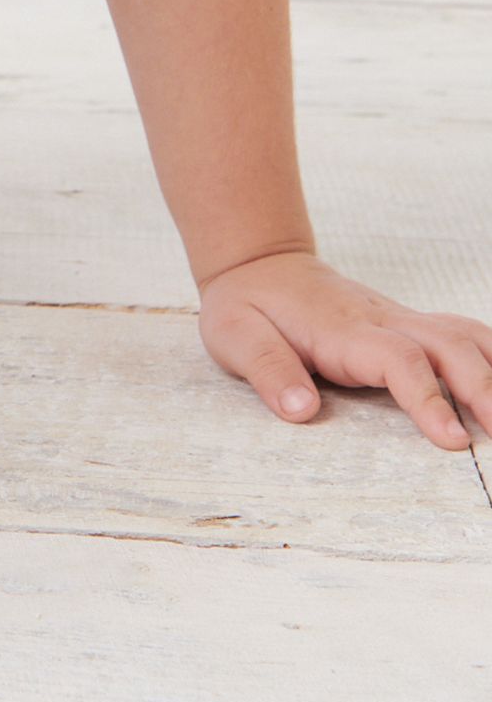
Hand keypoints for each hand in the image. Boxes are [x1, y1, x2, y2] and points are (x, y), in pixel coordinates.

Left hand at [198, 249, 491, 450]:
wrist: (260, 262)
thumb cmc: (247, 305)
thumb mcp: (234, 336)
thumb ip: (268, 370)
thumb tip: (300, 410)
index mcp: (344, 330)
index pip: (400, 360)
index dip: (428, 399)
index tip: (451, 440)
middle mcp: (384, 320)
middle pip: (451, 346)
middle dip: (486, 390)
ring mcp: (401, 319)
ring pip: (466, 335)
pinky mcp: (409, 324)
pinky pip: (462, 335)